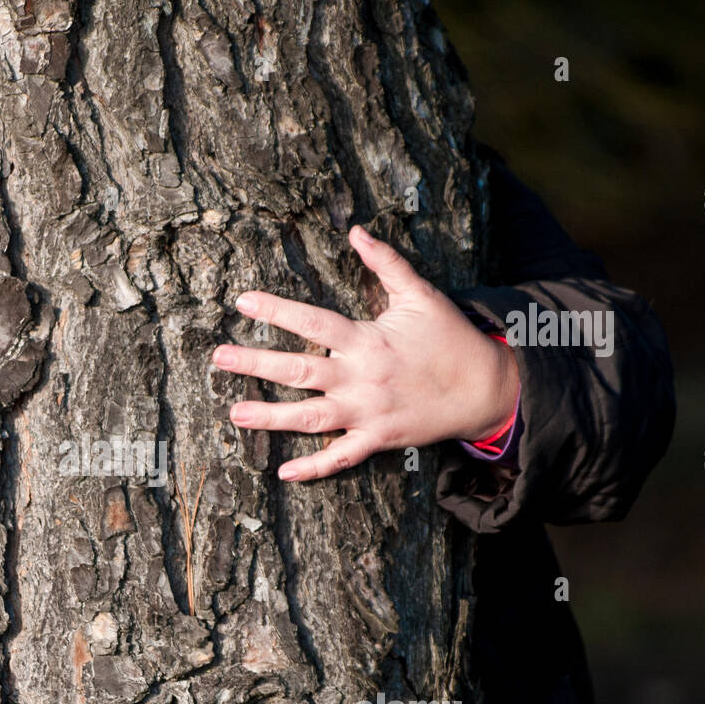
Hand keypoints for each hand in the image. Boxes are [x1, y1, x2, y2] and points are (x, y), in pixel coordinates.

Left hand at [213, 225, 518, 480]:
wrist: (485, 388)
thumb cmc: (450, 338)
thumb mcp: (420, 294)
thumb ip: (385, 263)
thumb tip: (357, 231)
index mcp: (367, 339)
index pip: (312, 321)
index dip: (276, 310)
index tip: (242, 302)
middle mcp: (361, 377)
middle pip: (299, 370)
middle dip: (255, 364)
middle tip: (219, 358)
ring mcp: (368, 413)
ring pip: (310, 418)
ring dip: (271, 417)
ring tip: (235, 413)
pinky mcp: (378, 440)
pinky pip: (341, 458)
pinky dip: (313, 468)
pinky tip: (283, 472)